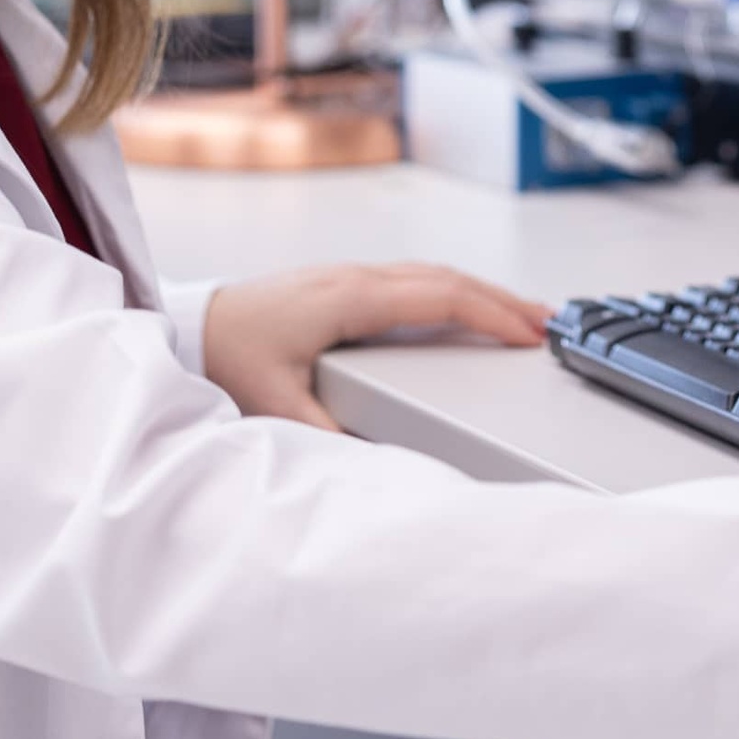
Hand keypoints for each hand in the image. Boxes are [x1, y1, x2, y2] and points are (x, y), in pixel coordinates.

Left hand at [200, 261, 551, 429]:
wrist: (187, 327)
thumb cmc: (226, 358)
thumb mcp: (274, 406)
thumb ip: (327, 436)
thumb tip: (381, 464)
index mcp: (350, 299)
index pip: (440, 296)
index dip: (492, 314)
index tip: (531, 334)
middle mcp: (355, 278)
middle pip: (447, 278)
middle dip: (503, 300)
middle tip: (550, 325)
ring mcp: (348, 276)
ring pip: (432, 275)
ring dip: (481, 293)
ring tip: (521, 317)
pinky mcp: (341, 285)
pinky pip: (413, 280)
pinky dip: (452, 293)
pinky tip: (462, 311)